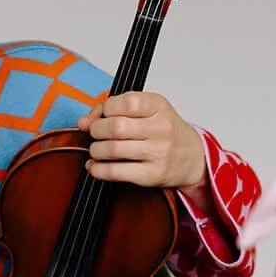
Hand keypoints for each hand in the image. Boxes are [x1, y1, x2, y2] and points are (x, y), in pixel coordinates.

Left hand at [77, 91, 206, 192]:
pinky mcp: (151, 174)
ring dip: (95, 150)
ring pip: (113, 149)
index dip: (107, 109)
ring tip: (96, 150)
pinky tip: (95, 166)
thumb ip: (113, 109)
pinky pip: (116, 172)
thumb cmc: (164, 130)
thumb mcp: (147, 109)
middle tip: (95, 133)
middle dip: (96, 130)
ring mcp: (157, 152)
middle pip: (116, 127)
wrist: (192, 157)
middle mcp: (161, 128)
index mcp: (159, 106)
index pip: (126, 102)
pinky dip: (98, 170)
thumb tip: (83, 122)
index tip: (104, 115)